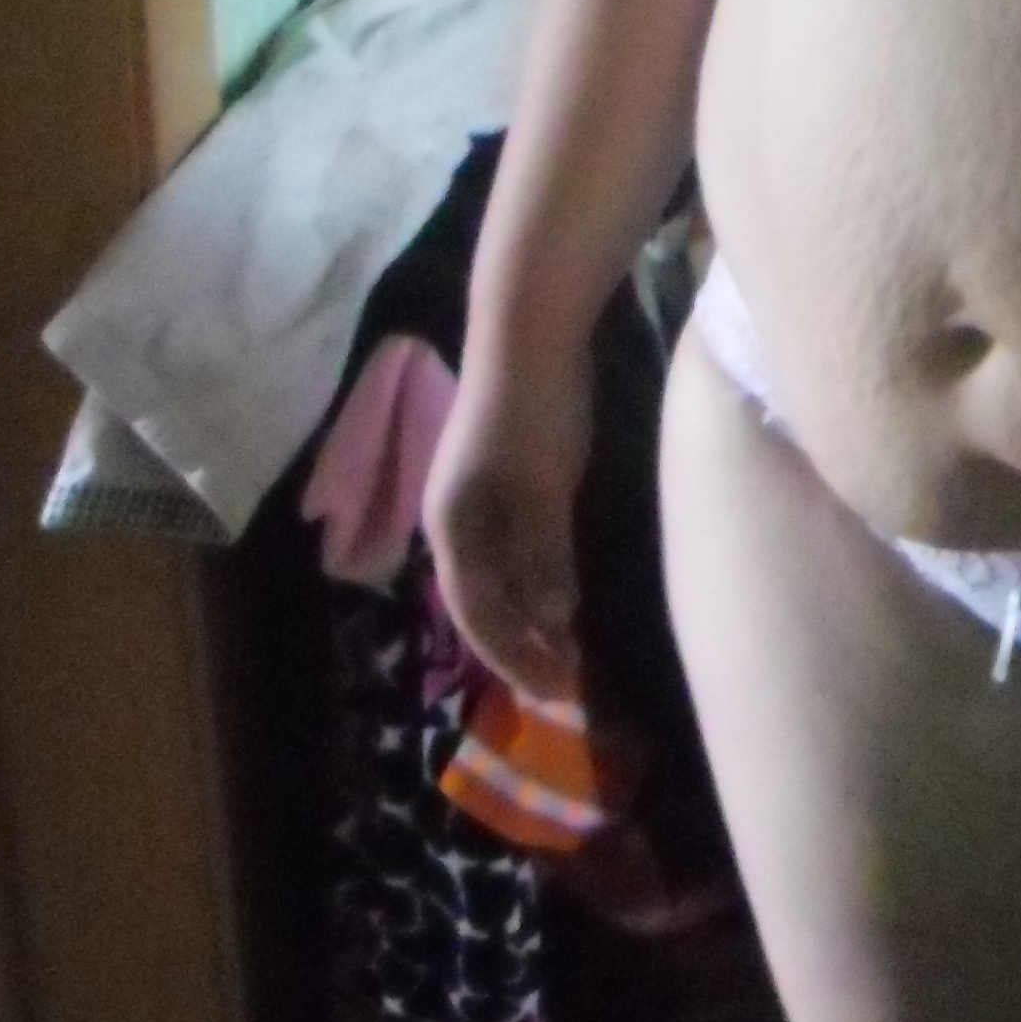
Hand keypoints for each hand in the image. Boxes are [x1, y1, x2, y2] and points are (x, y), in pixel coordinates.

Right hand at [421, 330, 590, 701]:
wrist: (529, 327)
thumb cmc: (535, 409)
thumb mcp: (544, 489)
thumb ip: (545, 556)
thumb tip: (550, 619)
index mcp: (452, 529)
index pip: (478, 617)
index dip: (516, 658)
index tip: (557, 694)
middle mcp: (452, 522)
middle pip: (481, 603)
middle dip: (520, 648)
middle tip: (567, 687)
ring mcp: (472, 499)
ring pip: (496, 579)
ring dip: (528, 619)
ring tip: (568, 653)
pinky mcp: (498, 480)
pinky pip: (511, 550)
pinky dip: (535, 582)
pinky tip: (563, 595)